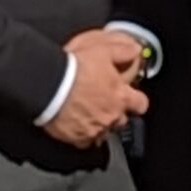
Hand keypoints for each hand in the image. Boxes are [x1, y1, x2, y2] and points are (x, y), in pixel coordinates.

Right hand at [45, 28, 147, 148]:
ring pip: (104, 131)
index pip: (141, 104)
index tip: (131, 97)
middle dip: (115, 112)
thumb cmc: (75, 68)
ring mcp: (95, 130)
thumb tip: (134, 50)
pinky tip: (75, 123)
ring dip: (99, 123)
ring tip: (87, 112)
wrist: (49, 85)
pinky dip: (82, 134)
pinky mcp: (77, 138)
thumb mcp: (103, 49)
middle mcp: (112, 116)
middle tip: (103, 102)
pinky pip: (84, 141)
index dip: (136, 101)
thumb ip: (122, 51)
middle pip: (122, 119)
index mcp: (121, 96)